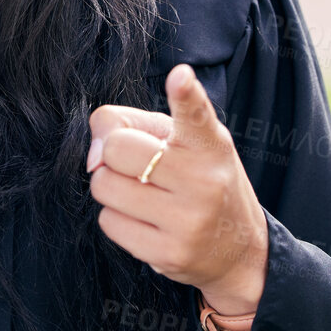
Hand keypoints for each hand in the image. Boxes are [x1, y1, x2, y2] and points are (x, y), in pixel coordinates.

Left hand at [86, 64, 268, 322]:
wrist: (238, 250)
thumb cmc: (198, 179)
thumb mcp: (181, 141)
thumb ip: (130, 124)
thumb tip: (93, 155)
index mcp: (209, 144)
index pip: (196, 114)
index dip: (185, 94)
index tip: (180, 76)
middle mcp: (204, 181)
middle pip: (117, 149)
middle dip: (114, 153)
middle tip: (136, 164)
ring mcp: (188, 221)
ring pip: (104, 186)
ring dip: (111, 185)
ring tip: (141, 191)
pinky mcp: (168, 254)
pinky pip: (108, 222)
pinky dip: (117, 217)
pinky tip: (145, 219)